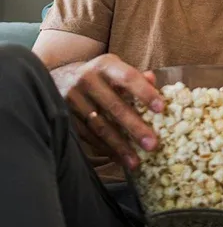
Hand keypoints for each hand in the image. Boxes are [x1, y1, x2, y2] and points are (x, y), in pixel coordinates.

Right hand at [52, 54, 163, 170]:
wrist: (56, 77)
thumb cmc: (98, 76)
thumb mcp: (115, 69)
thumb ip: (135, 77)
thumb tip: (153, 80)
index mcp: (105, 65)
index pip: (127, 77)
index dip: (144, 93)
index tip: (161, 108)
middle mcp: (87, 80)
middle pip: (114, 106)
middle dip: (135, 127)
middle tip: (152, 144)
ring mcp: (73, 99)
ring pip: (99, 126)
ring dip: (119, 146)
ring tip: (136, 161)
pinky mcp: (64, 116)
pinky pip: (87, 136)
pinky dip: (104, 148)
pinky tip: (118, 158)